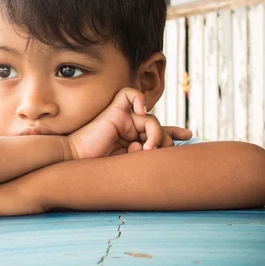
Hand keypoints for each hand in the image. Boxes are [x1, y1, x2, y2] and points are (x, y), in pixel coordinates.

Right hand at [67, 87, 191, 158]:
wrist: (75, 164)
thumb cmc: (98, 171)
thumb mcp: (130, 167)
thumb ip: (146, 157)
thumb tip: (165, 151)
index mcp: (133, 144)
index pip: (159, 134)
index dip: (174, 133)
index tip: (188, 135)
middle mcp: (129, 131)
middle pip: (159, 128)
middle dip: (165, 142)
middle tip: (155, 155)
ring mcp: (122, 120)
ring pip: (151, 119)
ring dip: (154, 134)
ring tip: (145, 150)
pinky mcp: (113, 112)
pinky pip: (129, 94)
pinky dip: (139, 99)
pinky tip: (142, 111)